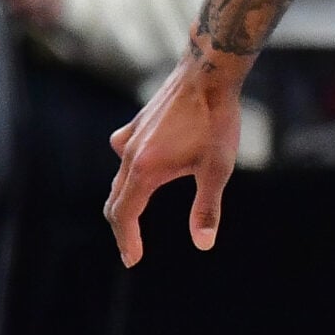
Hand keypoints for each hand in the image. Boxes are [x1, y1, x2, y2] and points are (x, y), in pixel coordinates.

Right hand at [104, 60, 243, 266]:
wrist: (208, 75)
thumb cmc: (216, 122)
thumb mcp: (218, 169)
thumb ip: (207, 208)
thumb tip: (203, 243)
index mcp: (145, 171)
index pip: (126, 215)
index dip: (127, 240)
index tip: (132, 260)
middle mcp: (129, 155)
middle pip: (117, 200)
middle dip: (123, 227)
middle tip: (131, 249)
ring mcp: (130, 137)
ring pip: (119, 177)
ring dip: (124, 200)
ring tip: (133, 217)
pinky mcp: (136, 124)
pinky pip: (124, 154)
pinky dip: (129, 170)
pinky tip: (140, 168)